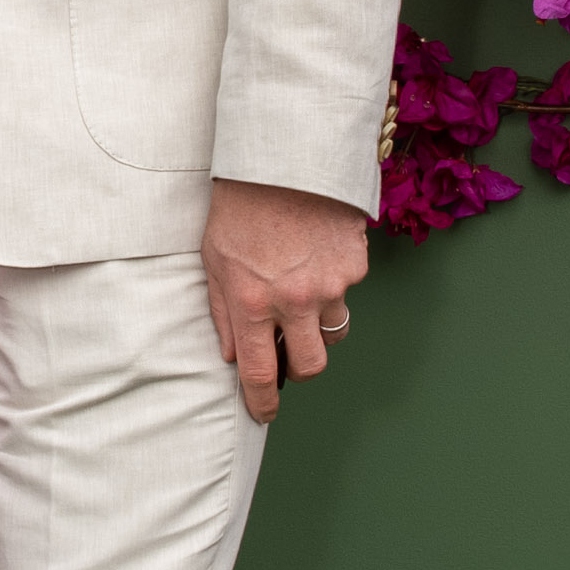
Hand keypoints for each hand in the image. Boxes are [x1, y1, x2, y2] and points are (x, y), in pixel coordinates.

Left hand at [200, 178, 367, 424]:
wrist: (284, 157)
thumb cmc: (240, 205)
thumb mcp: (214, 259)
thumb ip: (223, 312)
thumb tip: (231, 355)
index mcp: (252, 302)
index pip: (259, 372)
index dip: (262, 400)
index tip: (264, 412)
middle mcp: (294, 301)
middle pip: (311, 364)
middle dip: (300, 367)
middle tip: (289, 354)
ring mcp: (331, 284)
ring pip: (333, 328)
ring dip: (317, 321)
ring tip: (300, 286)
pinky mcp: (355, 264)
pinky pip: (346, 289)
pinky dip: (333, 281)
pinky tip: (315, 253)